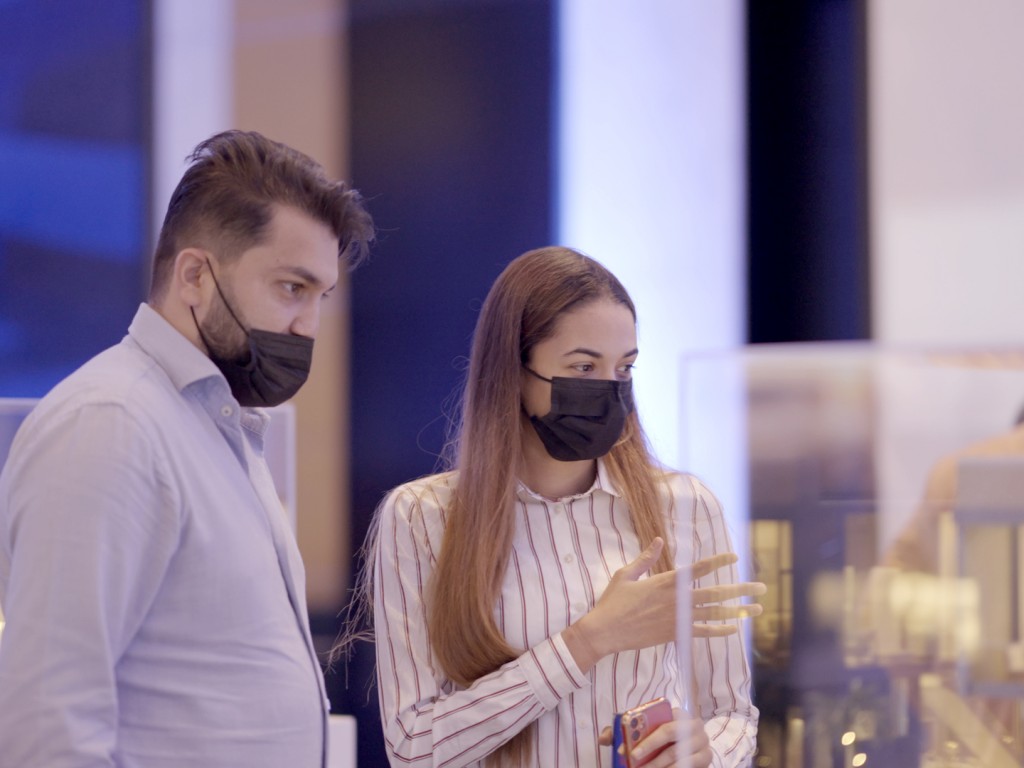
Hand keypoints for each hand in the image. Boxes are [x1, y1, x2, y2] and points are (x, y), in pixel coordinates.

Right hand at [563, 539, 765, 670]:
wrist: (605, 632)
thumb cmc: (613, 602)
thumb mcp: (626, 574)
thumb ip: (645, 558)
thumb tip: (659, 541)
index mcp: (665, 582)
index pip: (698, 569)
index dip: (718, 562)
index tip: (734, 556)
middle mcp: (676, 600)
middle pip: (715, 594)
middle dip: (740, 589)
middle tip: (762, 588)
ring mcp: (677, 619)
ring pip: (714, 615)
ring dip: (738, 611)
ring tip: (756, 610)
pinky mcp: (674, 635)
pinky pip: (702, 633)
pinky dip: (719, 631)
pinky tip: (734, 629)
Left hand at [597, 709, 711, 767]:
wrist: (688, 748)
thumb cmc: (661, 738)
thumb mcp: (644, 733)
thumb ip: (622, 731)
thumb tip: (602, 739)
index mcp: (678, 712)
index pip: (660, 721)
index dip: (643, 736)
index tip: (625, 750)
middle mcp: (693, 725)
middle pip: (669, 735)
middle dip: (649, 750)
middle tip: (633, 761)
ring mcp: (702, 743)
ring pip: (676, 756)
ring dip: (656, 766)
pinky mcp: (706, 759)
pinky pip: (687, 767)